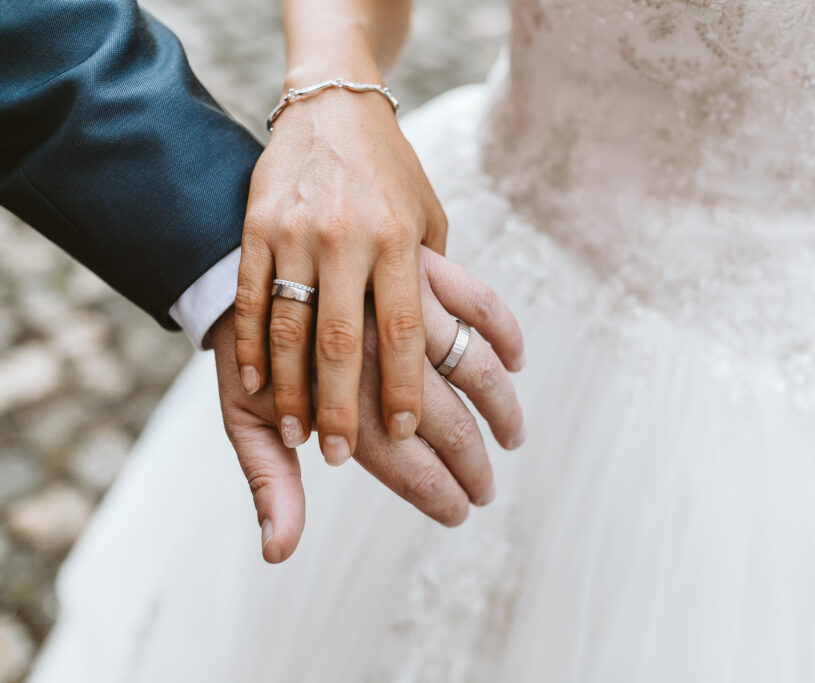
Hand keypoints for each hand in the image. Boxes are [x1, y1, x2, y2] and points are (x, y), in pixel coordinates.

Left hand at [213, 248, 525, 562]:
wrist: (233, 267)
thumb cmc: (249, 354)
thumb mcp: (246, 422)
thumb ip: (272, 485)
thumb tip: (278, 552)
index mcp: (345, 404)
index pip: (412, 468)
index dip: (442, 498)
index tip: (458, 513)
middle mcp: (381, 360)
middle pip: (452, 428)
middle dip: (476, 469)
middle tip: (486, 490)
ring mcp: (404, 310)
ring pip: (477, 369)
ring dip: (502, 410)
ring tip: (512, 436)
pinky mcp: (419, 268)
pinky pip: (479, 301)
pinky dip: (505, 332)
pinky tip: (517, 361)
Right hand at [233, 71, 447, 461]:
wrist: (333, 107)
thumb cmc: (392, 173)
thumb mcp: (430, 218)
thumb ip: (438, 280)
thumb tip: (462, 345)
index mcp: (401, 241)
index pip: (405, 332)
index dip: (406, 389)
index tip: (408, 436)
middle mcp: (350, 240)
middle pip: (345, 343)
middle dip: (344, 407)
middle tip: (344, 456)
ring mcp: (298, 234)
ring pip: (290, 329)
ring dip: (292, 390)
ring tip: (299, 435)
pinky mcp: (258, 228)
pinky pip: (251, 298)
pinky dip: (251, 346)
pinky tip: (256, 386)